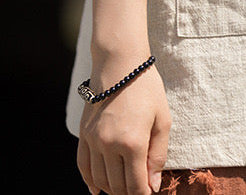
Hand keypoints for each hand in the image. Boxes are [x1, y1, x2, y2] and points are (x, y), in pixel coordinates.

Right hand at [77, 62, 171, 194]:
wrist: (119, 64)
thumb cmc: (146, 89)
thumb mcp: (162, 121)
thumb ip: (158, 155)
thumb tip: (152, 186)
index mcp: (133, 143)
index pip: (136, 185)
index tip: (149, 194)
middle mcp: (109, 144)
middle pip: (117, 185)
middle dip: (129, 193)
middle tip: (139, 190)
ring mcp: (93, 140)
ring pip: (100, 179)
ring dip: (112, 189)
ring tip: (122, 190)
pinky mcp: (84, 133)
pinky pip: (83, 165)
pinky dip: (89, 180)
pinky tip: (96, 189)